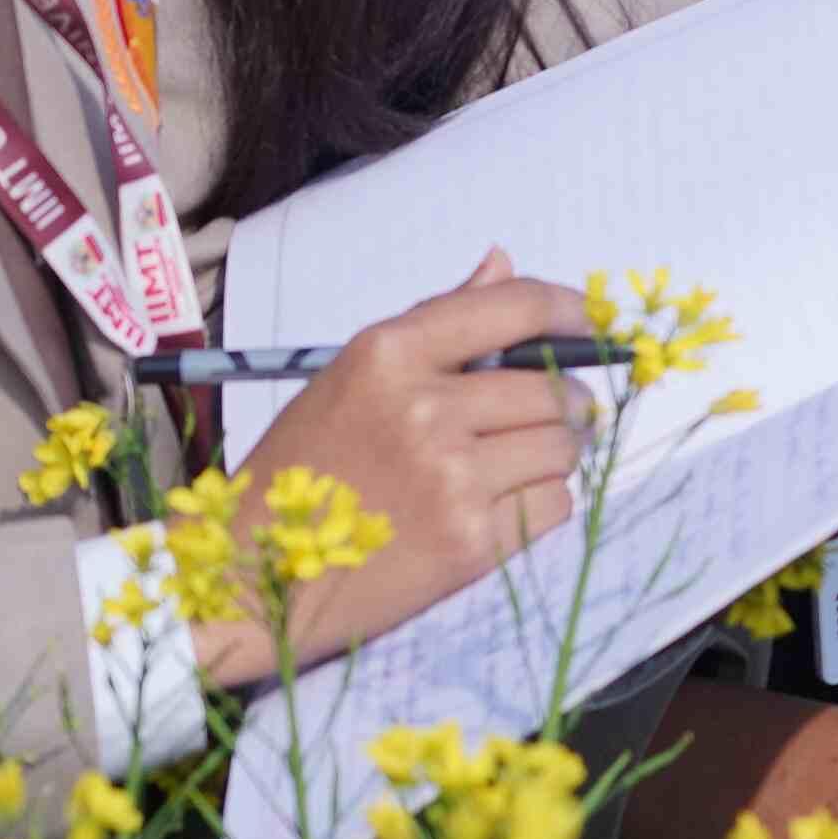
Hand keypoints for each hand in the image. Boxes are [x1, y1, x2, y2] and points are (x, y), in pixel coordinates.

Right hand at [213, 253, 600, 685]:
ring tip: (497, 472)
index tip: (595, 323)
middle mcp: (423, 408)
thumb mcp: (349, 381)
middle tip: (538, 424)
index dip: (574, 311)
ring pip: (564, 448)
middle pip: (556, 389)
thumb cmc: (300, 473)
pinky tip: (488, 513)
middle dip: (565, 405)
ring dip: (551, 458)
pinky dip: (539, 507)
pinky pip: (555, 504)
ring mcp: (449, 477)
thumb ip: (435, 324)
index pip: (517, 306)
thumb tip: (503, 261)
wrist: (242, 577)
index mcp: (388, 354)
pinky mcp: (469, 541)